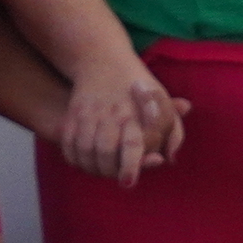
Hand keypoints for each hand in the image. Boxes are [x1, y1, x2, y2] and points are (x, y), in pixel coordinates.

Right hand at [58, 57, 186, 186]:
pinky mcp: (72, 114)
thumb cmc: (141, 89)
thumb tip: (170, 159)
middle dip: (110, 171)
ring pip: (85, 150)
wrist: (103, 61)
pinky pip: (69, 144)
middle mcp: (111, 113)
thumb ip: (173, 133)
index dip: (130, 165)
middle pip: (105, 152)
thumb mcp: (164, 105)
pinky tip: (87, 162)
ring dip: (93, 167)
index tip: (128, 182)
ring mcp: (88, 114)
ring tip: (105, 172)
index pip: (132, 144)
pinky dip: (75, 158)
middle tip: (121, 179)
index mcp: (136, 112)